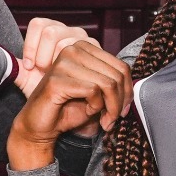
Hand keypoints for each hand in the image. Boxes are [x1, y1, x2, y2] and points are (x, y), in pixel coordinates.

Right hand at [8, 39, 134, 169]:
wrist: (41, 127)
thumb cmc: (68, 109)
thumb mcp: (98, 93)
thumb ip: (114, 84)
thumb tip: (134, 89)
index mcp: (84, 48)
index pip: (122, 66)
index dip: (127, 91)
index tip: (122, 109)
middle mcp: (73, 50)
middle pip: (117, 75)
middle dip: (120, 102)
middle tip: (112, 118)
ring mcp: (63, 63)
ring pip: (107, 83)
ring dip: (110, 108)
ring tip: (103, 119)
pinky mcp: (57, 80)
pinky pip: (93, 91)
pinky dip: (95, 107)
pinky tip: (88, 112)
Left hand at [15, 18, 93, 97]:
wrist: (69, 107)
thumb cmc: (49, 90)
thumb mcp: (28, 79)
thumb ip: (15, 67)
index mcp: (52, 30)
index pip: (38, 24)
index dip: (30, 45)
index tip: (29, 66)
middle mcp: (69, 31)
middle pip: (50, 31)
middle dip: (43, 56)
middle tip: (44, 73)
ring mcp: (85, 39)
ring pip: (66, 43)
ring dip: (58, 63)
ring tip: (58, 77)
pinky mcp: (98, 51)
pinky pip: (83, 53)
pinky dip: (73, 70)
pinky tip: (71, 82)